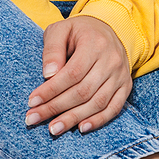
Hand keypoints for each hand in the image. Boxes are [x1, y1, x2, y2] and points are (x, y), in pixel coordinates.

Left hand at [25, 15, 132, 135]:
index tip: (32, 102)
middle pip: (83, 91)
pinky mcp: (126, 86)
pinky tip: (81, 128)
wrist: (108, 30)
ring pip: (98, 102)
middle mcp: (112, 60)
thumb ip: (52, 49)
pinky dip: (99, 120)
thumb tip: (48, 75)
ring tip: (53, 129)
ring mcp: (121, 75)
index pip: (72, 73)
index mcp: (95, 44)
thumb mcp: (60, 30)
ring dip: (73, 118)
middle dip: (55, 107)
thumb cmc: (78, 32)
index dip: (51, 90)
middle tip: (33, 118)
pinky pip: (115, 107)